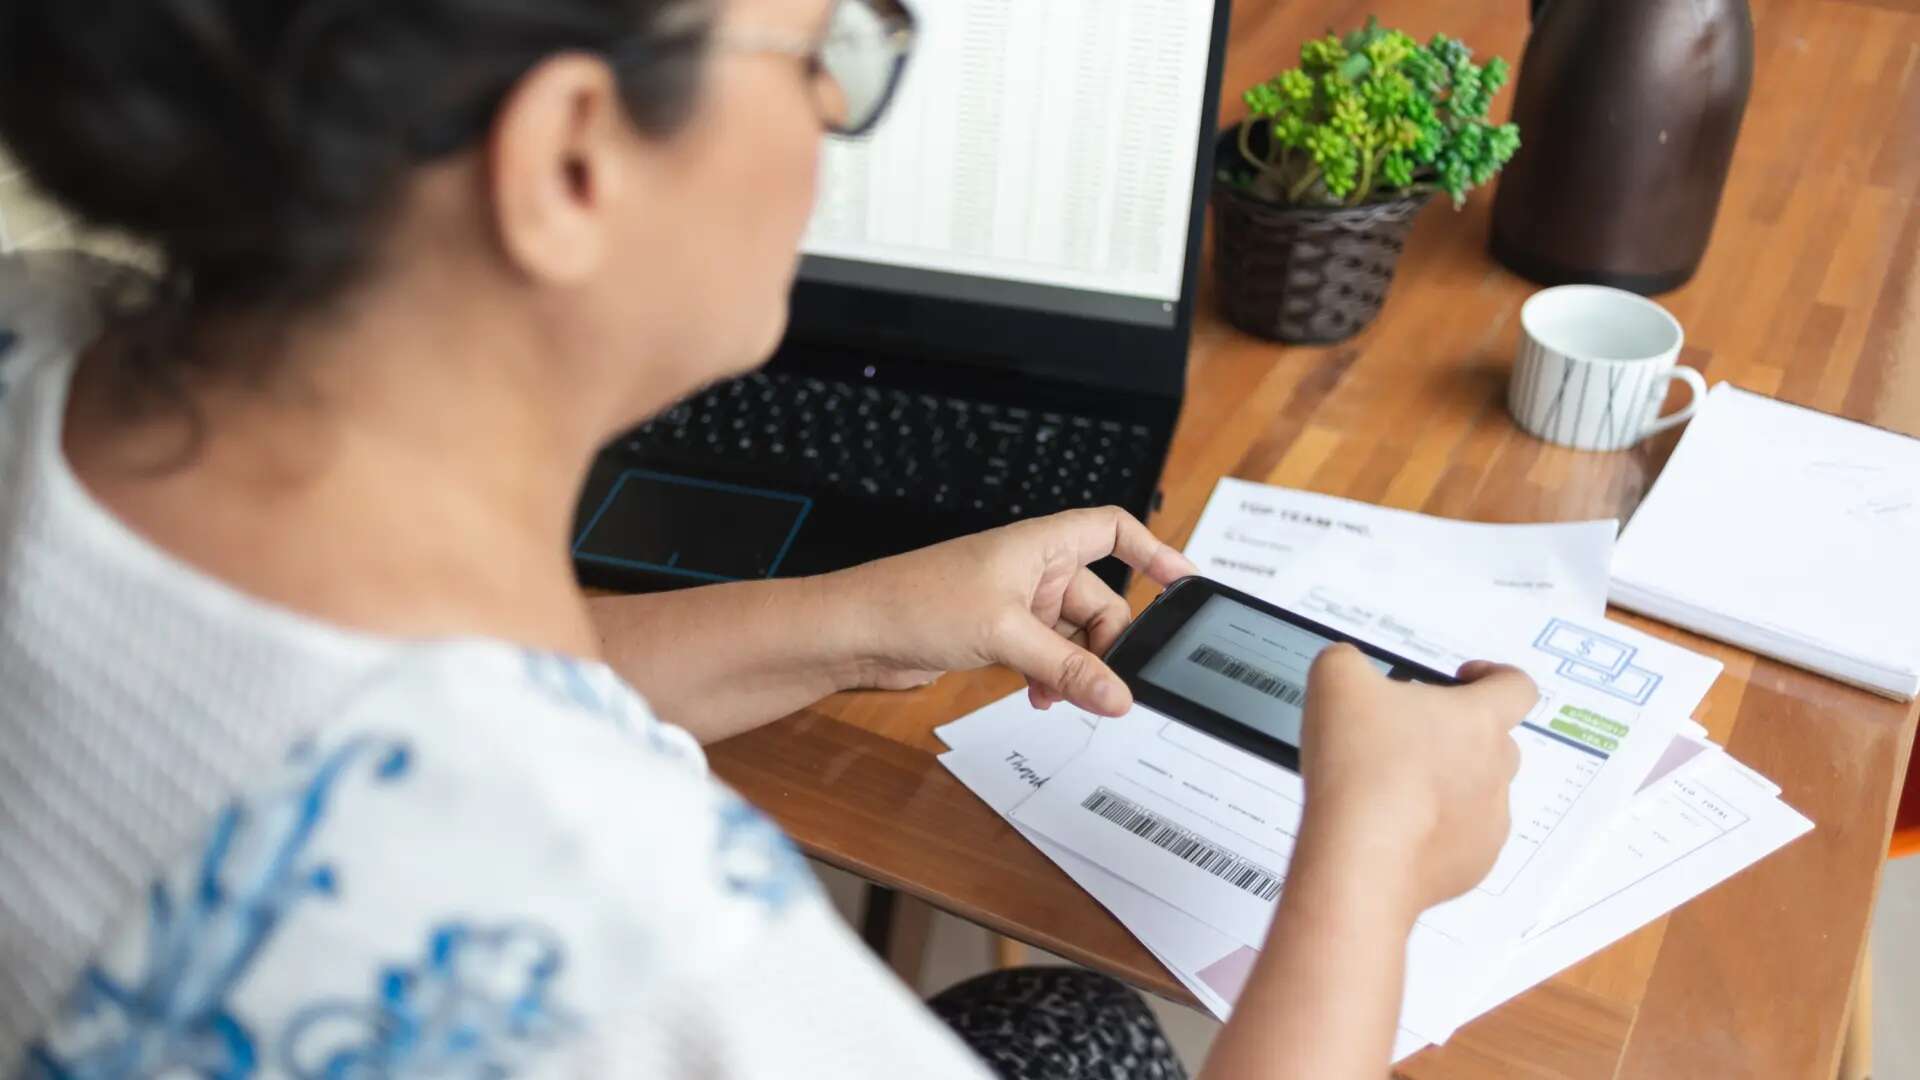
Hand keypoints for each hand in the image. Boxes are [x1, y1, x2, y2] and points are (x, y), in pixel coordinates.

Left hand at [831, 506, 1196, 714]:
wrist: (853, 631)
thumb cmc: (914, 601)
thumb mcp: (1005, 635)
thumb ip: (1067, 667)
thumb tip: (1119, 694)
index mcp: (1040, 544)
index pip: (1114, 530)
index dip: (1153, 552)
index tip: (1186, 585)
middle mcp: (1032, 568)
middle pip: (1100, 600)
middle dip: (1107, 643)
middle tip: (1108, 682)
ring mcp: (1015, 603)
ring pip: (1073, 636)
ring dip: (1075, 668)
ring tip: (1062, 695)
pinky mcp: (997, 634)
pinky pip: (1046, 655)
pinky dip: (1051, 677)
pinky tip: (1040, 697)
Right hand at [1295, 646, 1535, 916]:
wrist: (1362, 859)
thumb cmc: (1360, 768)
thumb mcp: (1336, 680)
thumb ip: (1346, 660)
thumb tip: (1347, 666)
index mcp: (1478, 719)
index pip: (1517, 686)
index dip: (1493, 676)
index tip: (1463, 680)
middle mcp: (1496, 770)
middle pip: (1495, 740)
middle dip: (1455, 733)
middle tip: (1407, 736)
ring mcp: (1489, 822)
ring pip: (1477, 791)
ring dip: (1445, 783)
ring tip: (1392, 787)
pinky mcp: (1472, 865)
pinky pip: (1461, 838)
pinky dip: (1434, 830)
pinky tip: (1393, 827)